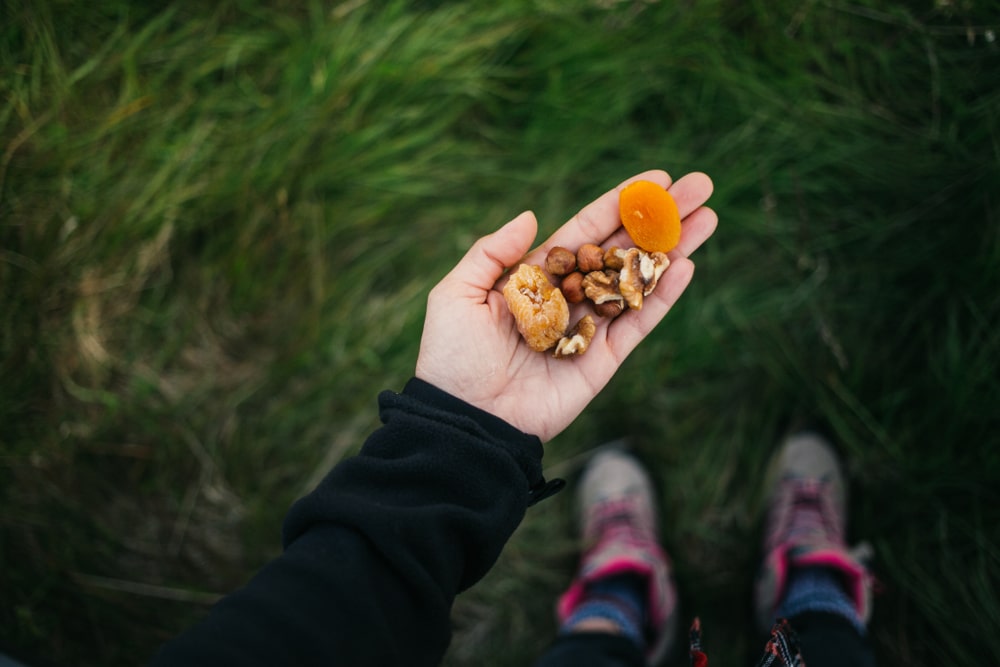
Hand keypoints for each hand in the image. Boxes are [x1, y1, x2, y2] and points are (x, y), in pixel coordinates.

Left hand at [415, 170, 716, 441]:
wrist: (466, 418)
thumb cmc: (452, 356)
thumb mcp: (457, 293)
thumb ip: (492, 252)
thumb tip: (531, 215)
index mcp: (536, 276)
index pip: (587, 230)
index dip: (621, 205)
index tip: (656, 180)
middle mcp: (568, 297)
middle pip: (622, 250)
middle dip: (661, 220)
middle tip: (700, 188)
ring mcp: (588, 328)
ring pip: (638, 282)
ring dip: (673, 251)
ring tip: (707, 218)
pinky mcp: (602, 361)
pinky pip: (637, 324)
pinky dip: (662, 297)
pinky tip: (686, 266)